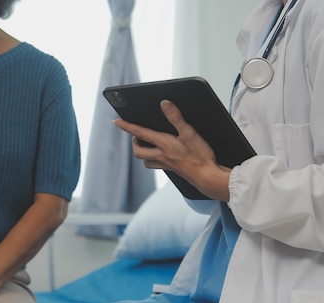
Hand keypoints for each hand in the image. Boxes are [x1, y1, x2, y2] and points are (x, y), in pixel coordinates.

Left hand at [114, 100, 231, 200]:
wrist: (207, 177)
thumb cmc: (199, 156)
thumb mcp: (189, 133)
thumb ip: (176, 118)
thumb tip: (165, 104)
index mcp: (163, 144)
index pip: (140, 133)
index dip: (127, 126)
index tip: (116, 121)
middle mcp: (161, 155)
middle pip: (138, 151)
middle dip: (134, 142)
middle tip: (136, 134)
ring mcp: (166, 164)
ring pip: (146, 161)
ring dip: (143, 152)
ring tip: (146, 144)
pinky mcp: (173, 170)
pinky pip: (157, 165)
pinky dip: (155, 159)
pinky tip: (162, 155)